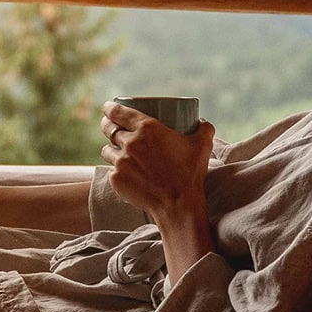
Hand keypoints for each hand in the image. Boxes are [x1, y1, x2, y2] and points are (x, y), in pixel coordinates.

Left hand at [100, 101, 214, 221]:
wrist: (178, 204)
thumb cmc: (190, 173)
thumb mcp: (203, 145)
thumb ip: (204, 128)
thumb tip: (202, 121)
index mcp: (147, 128)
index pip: (118, 112)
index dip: (109, 107)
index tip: (107, 107)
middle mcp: (130, 142)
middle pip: (109, 128)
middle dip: (107, 124)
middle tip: (111, 126)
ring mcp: (121, 162)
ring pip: (107, 150)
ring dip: (111, 148)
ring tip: (117, 150)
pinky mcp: (117, 179)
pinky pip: (111, 170)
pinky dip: (117, 170)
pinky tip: (124, 172)